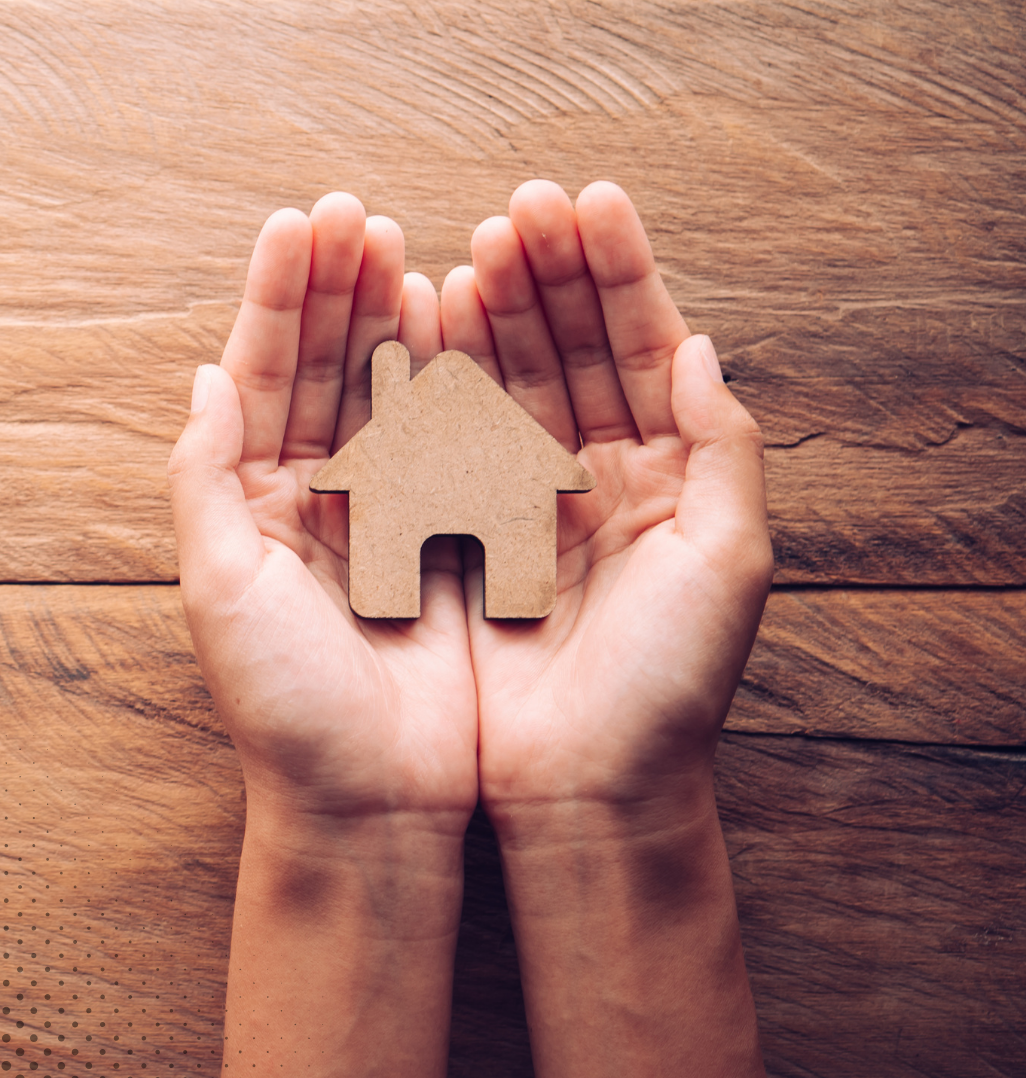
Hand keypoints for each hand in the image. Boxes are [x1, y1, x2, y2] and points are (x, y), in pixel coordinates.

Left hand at [168, 196, 477, 1077]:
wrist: (378, 799)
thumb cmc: (289, 708)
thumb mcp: (219, 589)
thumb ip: (204, 477)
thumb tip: (205, 378)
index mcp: (256, 504)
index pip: (263, 377)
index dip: (281, 299)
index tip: (304, 224)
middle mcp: (320, 501)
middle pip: (325, 372)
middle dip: (338, 290)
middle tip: (359, 215)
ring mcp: (390, 516)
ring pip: (390, 397)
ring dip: (393, 322)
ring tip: (407, 248)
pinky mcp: (451, 540)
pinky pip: (452, 446)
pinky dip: (453, 386)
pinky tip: (457, 329)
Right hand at [441, 180, 771, 1077]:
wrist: (585, 786)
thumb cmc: (670, 684)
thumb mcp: (730, 559)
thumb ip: (726, 444)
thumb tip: (703, 344)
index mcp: (670, 474)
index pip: (647, 347)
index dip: (620, 274)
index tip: (589, 203)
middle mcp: (601, 476)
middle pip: (578, 350)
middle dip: (553, 275)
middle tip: (520, 206)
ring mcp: (530, 500)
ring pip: (515, 383)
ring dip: (499, 312)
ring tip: (478, 248)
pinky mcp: (470, 534)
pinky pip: (456, 439)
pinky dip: (448, 381)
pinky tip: (433, 324)